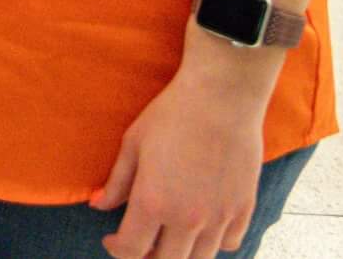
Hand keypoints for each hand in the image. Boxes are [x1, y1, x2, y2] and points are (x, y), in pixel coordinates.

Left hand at [90, 65, 270, 258]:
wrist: (220, 99)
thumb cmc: (170, 116)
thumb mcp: (132, 145)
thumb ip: (116, 183)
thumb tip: (98, 206)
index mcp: (153, 203)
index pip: (132, 250)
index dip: (117, 250)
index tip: (111, 240)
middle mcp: (188, 219)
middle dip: (147, 256)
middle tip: (139, 241)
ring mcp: (220, 217)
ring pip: (200, 258)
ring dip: (180, 253)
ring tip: (168, 237)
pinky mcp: (244, 209)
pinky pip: (230, 243)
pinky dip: (214, 243)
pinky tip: (202, 228)